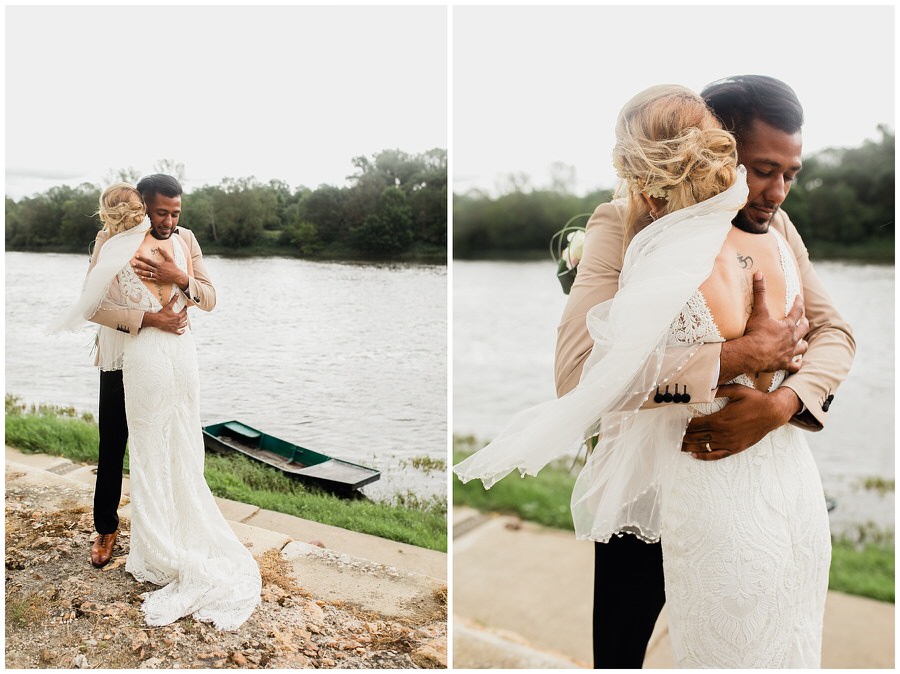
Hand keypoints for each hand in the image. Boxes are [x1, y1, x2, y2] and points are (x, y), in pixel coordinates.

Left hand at [132, 247, 187, 289]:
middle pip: (146, 267)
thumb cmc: (174, 267)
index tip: (137, 256)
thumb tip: (159, 246)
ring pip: (147, 273)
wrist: (177, 276)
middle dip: (139, 265)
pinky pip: (150, 279)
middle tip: (133, 263)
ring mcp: (157, 276)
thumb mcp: (170, 259)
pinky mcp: (158, 280)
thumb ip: (164, 253)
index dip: (142, 258)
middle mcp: (157, 270)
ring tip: (135, 270)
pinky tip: (141, 277)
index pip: (148, 261)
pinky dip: (145, 278)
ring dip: (140, 272)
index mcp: (159, 265)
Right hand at [140, 295, 187, 334]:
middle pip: (185, 318)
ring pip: (183, 325)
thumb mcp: (168, 306)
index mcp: (178, 316)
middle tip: (185, 312)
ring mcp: (176, 327)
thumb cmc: (162, 314)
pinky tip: (183, 330)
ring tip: (184, 320)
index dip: (185, 309)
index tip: (185, 307)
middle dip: (185, 314)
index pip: (184, 312)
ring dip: (185, 322)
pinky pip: (179, 332)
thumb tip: (177, 294)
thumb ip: (173, 300)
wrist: (156, 320)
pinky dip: (182, 331)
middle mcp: (178, 322)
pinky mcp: (173, 330)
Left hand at [681, 384, 800, 459]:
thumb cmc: (755, 400)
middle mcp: (723, 433)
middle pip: (697, 436)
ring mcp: (729, 442)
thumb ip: (718, 390)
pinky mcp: (736, 448)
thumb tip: (704, 387)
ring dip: (689, 447)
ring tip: (677, 446)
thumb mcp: (736, 390)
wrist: (773, 413)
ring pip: (704, 446)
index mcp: (720, 419)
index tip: (673, 425)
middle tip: (670, 437)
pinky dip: (705, 456)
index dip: (684, 426)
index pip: (696, 424)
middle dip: (683, 437)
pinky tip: (695, 455)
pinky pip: (717, 454)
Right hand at [718, 272, 807, 381]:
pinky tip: (796, 362)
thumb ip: (760, 292)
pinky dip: (796, 363)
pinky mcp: (784, 364)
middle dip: (804, 323)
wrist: (751, 354)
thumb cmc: (755, 333)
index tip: (799, 297)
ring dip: (803, 343)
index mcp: (788, 325)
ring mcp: (789, 352)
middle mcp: (792, 338)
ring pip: (802, 347)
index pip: (797, 311)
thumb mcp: (759, 311)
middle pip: (804, 329)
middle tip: (802, 320)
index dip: (798, 303)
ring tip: (802, 341)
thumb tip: (759, 273)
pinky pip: (795, 365)